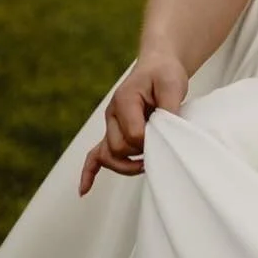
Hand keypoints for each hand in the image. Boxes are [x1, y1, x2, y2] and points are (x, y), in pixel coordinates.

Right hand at [78, 54, 189, 196]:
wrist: (157, 66)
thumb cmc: (164, 74)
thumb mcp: (173, 84)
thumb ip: (169, 106)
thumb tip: (167, 129)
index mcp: (125, 101)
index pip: (133, 134)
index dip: (150, 142)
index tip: (166, 136)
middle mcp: (112, 114)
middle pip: (119, 148)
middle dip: (140, 154)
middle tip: (161, 147)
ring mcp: (110, 124)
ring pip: (108, 155)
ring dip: (126, 166)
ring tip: (145, 166)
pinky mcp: (112, 132)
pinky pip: (94, 155)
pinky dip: (89, 172)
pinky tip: (84, 191)